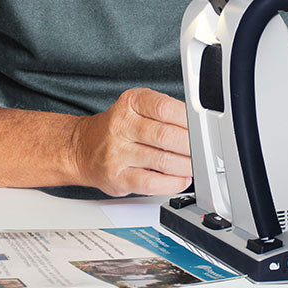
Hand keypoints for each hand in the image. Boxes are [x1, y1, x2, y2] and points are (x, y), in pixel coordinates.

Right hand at [71, 88, 192, 196]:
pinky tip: (180, 179)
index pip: (164, 108)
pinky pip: (151, 183)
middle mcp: (120, 126)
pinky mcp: (117, 177)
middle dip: (192, 146)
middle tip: (204, 151)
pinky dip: (172, 183)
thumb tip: (199, 128)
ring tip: (195, 166)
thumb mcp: (137, 108)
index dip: (189, 120)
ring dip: (186, 166)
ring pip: (162, 161)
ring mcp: (117, 152)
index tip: (202, 128)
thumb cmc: (118, 129)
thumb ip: (165, 113)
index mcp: (130, 103)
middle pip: (166, 136)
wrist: (83, 148)